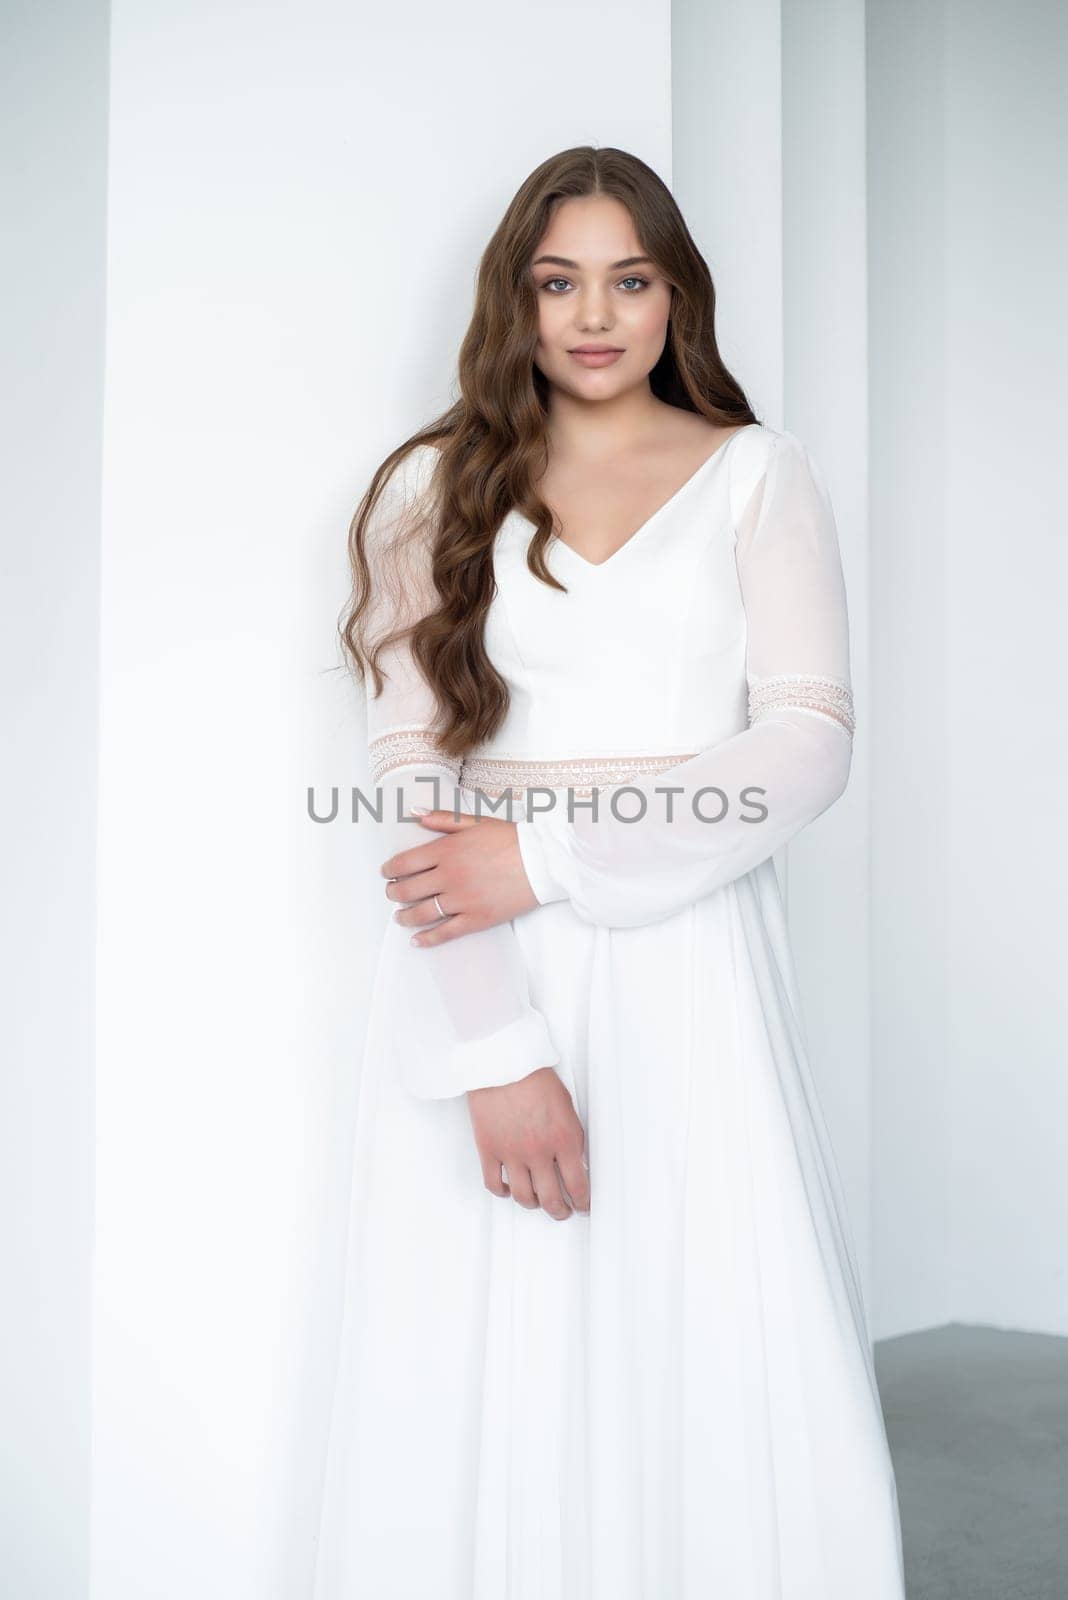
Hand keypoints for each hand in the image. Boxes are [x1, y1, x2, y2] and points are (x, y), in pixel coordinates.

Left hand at [381, 809, 537, 946]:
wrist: (544, 861)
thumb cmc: (511, 838)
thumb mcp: (475, 822)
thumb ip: (442, 819)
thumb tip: (414, 814)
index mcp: (446, 850)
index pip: (404, 863)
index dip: (389, 870)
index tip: (386, 874)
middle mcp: (449, 876)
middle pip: (407, 890)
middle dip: (393, 893)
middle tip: (392, 894)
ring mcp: (462, 900)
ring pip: (421, 913)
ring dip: (404, 917)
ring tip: (400, 917)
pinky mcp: (477, 919)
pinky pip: (445, 933)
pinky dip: (428, 939)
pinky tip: (417, 941)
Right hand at [467, 1067, 589, 1219]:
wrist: (502, 1062)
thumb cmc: (535, 1078)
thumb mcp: (567, 1107)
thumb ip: (572, 1138)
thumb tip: (576, 1163)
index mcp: (564, 1139)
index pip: (578, 1185)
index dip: (583, 1202)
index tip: (584, 1206)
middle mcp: (538, 1152)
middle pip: (551, 1199)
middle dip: (561, 1211)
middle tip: (564, 1212)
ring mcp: (511, 1153)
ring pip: (524, 1197)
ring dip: (534, 1205)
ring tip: (538, 1203)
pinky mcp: (488, 1149)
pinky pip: (494, 1184)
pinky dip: (503, 1192)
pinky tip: (510, 1189)